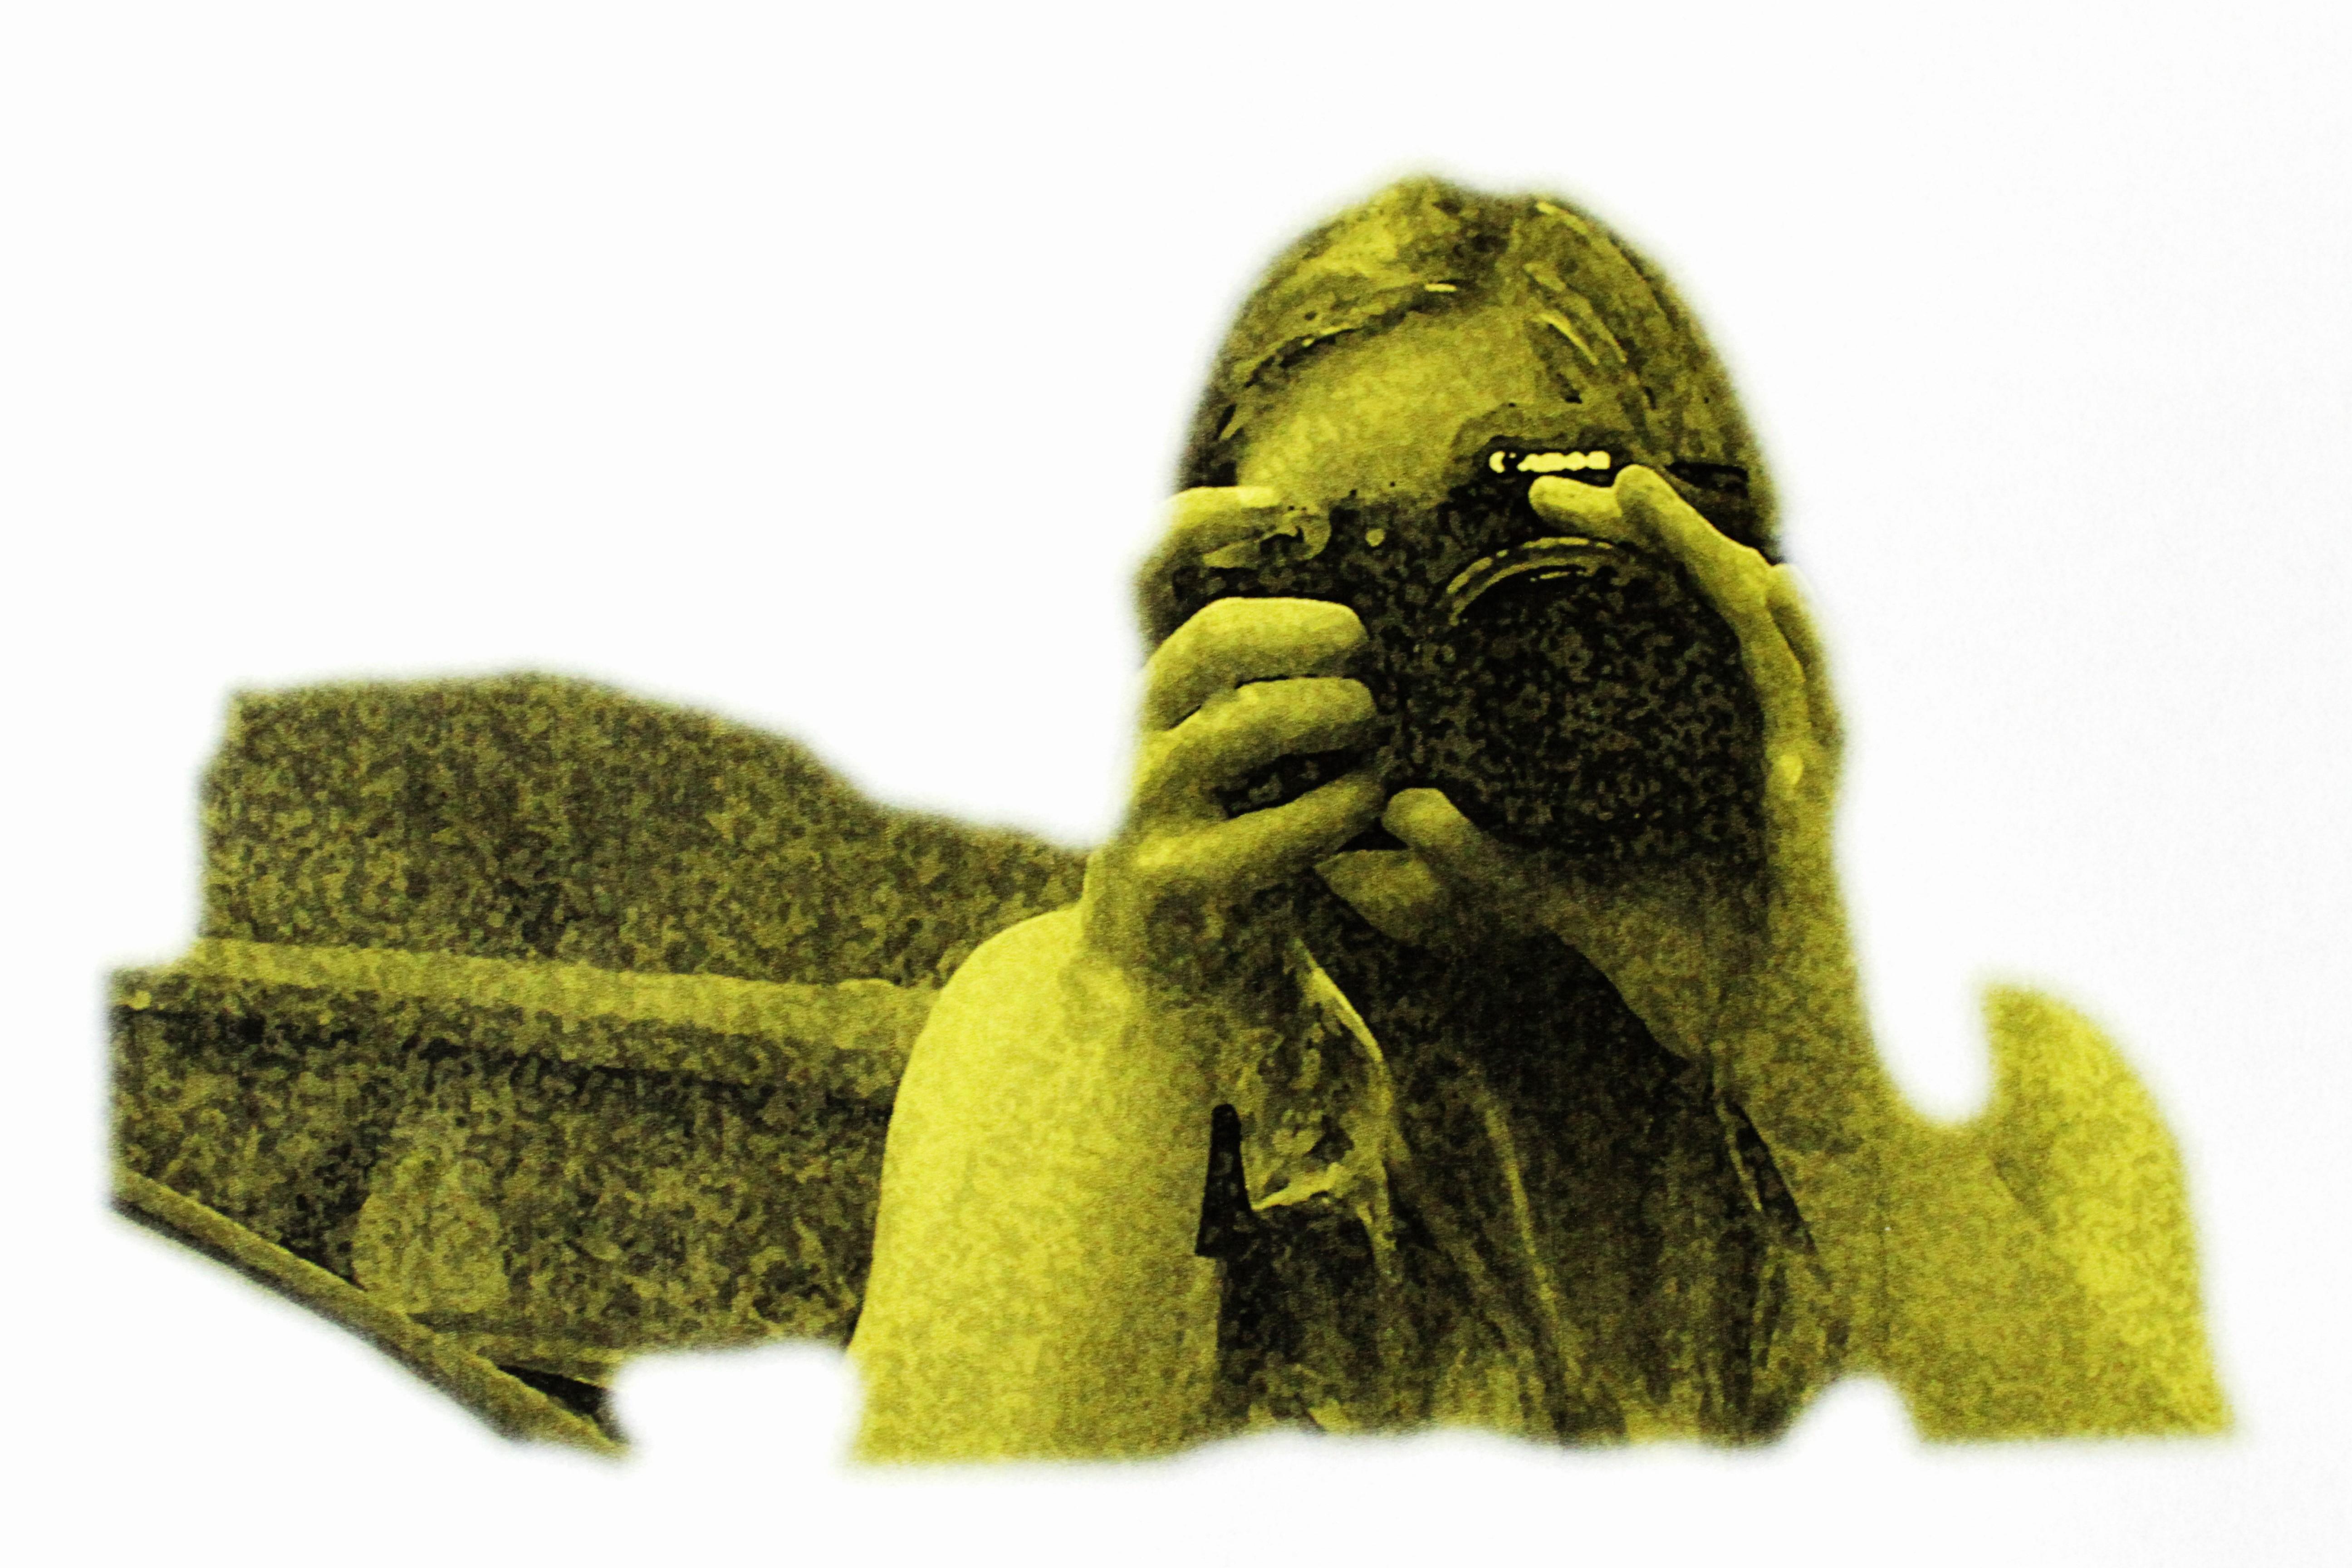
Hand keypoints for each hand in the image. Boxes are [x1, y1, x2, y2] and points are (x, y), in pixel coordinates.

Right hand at [1083, 487, 1386, 990]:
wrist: (1172, 979)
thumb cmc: (1229, 840)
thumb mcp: (1233, 750)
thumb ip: (1262, 680)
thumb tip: (1354, 597)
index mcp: (1150, 689)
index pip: (1140, 579)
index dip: (1194, 525)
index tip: (1276, 510)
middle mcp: (1137, 737)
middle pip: (1208, 643)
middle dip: (1301, 629)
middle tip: (1362, 647)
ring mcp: (1149, 809)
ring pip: (1238, 727)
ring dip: (1329, 714)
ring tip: (1373, 728)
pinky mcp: (1180, 881)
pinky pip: (1273, 830)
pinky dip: (1339, 806)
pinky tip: (1369, 802)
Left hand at [1366, 465, 1851, 1078]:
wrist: (1774, 1062)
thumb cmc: (1690, 975)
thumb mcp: (1569, 901)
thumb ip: (1490, 859)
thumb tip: (1401, 809)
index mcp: (1707, 743)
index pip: (1665, 619)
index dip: (1614, 555)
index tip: (1535, 510)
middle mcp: (1758, 739)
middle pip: (1714, 601)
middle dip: (1651, 532)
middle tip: (1568, 484)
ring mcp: (1800, 770)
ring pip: (1767, 633)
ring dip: (1710, 559)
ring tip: (1648, 497)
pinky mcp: (1820, 816)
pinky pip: (1814, 717)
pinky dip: (1793, 656)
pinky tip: (1769, 596)